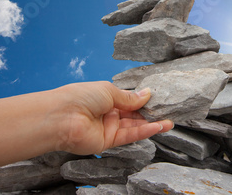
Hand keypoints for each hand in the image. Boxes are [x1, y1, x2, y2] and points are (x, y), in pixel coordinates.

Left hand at [54, 81, 172, 154]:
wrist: (62, 117)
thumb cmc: (80, 97)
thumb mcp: (109, 91)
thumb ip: (129, 97)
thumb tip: (147, 93)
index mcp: (104, 97)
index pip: (128, 99)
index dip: (142, 99)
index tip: (158, 98)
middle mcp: (107, 113)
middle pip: (132, 114)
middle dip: (149, 112)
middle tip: (168, 110)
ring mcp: (107, 127)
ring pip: (133, 126)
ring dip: (151, 124)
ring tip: (169, 121)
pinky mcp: (108, 141)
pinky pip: (129, 136)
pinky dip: (144, 131)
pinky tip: (158, 127)